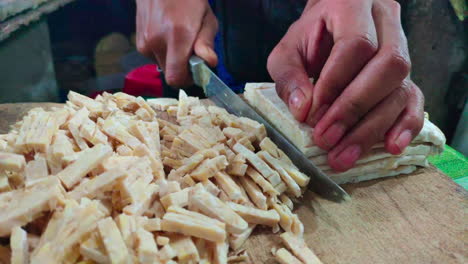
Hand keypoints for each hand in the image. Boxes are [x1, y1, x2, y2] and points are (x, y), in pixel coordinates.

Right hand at [136, 0, 217, 86]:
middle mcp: (157, 41)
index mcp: (177, 35)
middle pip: (170, 74)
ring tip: (180, 40)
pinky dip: (164, 52)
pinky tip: (168, 35)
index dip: (187, 80)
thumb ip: (206, 43)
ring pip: (162, 66)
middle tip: (192, 54)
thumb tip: (209, 62)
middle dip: (183, 69)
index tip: (196, 72)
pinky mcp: (139, 42)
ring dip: (173, 60)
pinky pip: (154, 57)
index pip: (175, 77)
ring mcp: (145, 41)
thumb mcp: (206, 19)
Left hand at [267, 0, 424, 171]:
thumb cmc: (309, 38)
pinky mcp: (406, 75)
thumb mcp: (288, 51)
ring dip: (371, 127)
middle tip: (326, 139)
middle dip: (354, 109)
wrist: (331, 25)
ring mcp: (402, 48)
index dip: (334, 84)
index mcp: (354, 6)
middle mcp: (386, 22)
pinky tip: (389, 148)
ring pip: (401, 87)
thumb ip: (289, 76)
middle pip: (388, 66)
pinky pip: (415, 100)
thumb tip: (303, 111)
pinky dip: (404, 126)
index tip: (312, 115)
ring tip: (343, 156)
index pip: (355, 45)